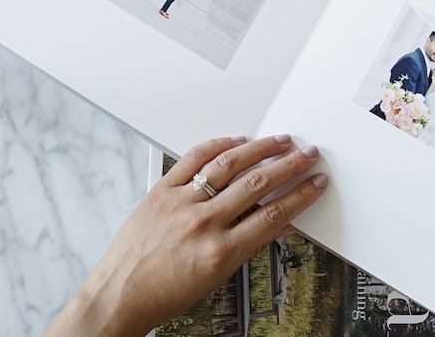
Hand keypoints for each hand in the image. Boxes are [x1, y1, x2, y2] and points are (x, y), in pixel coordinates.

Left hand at [43, 135, 327, 336]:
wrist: (119, 294)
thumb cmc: (164, 293)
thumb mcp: (218, 277)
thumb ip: (251, 245)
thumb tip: (280, 223)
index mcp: (220, 251)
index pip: (274, 215)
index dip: (301, 196)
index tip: (315, 183)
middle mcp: (202, 223)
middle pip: (257, 184)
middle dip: (290, 166)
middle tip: (307, 155)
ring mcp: (181, 203)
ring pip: (229, 165)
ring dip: (260, 149)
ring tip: (280, 141)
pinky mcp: (161, 190)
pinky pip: (193, 159)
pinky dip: (217, 145)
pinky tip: (236, 140)